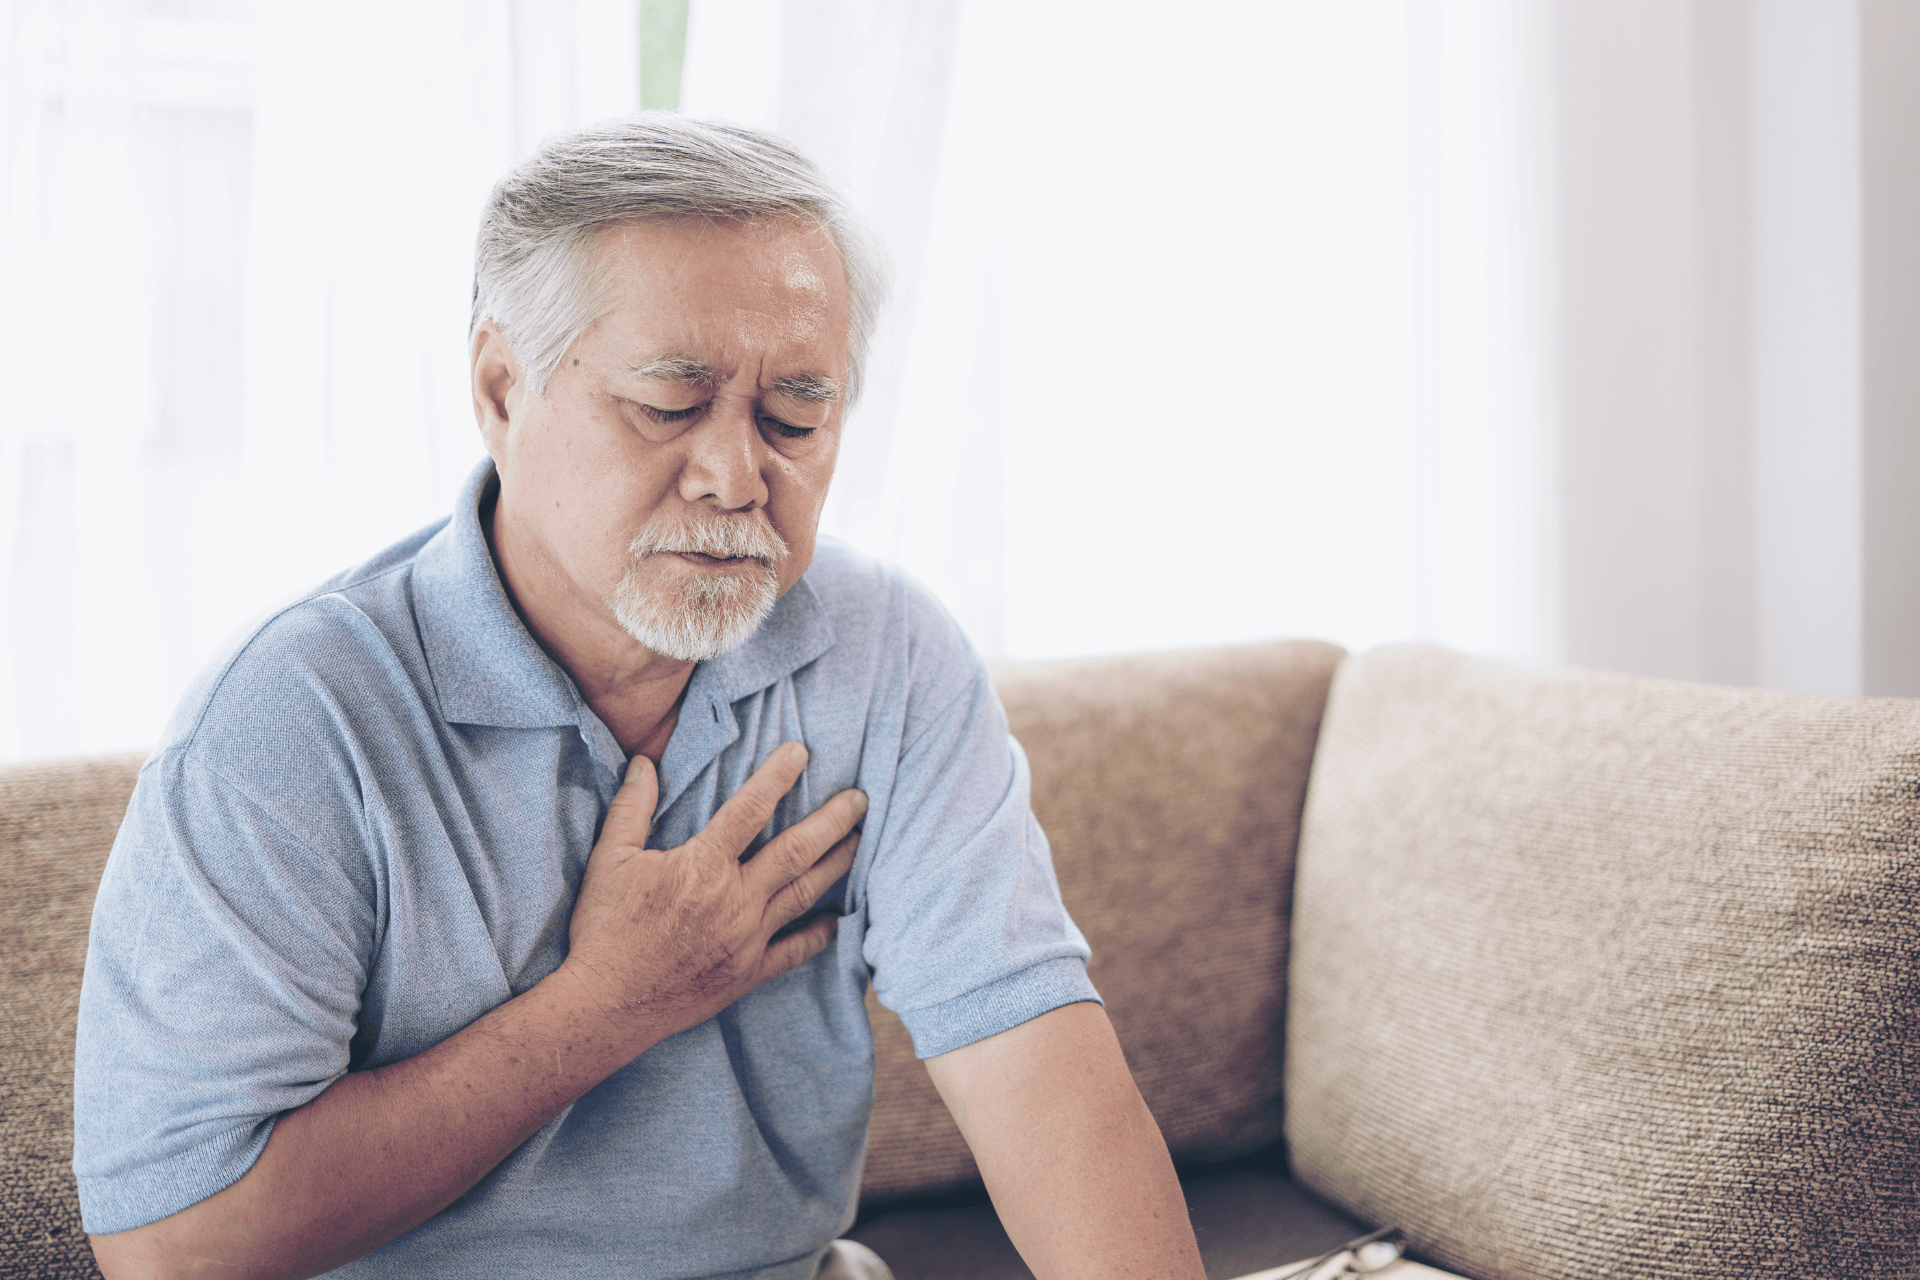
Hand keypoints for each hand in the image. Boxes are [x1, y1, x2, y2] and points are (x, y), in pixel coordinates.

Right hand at [561, 741, 863, 1046]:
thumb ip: (632, 807)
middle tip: (861, 799)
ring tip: (859, 842)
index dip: (778, 776)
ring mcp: (747, 938)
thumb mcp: (609, 858)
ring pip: (804, 894)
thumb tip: (644, 761)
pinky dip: (818, 936)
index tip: (802, 752)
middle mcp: (735, 899)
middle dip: (833, 821)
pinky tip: (835, 922)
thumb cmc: (604, 928)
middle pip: (797, 851)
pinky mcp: (748, 973)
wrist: (604, 1005)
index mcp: (703, 866)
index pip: (750, 809)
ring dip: (835, 865)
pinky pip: (794, 952)